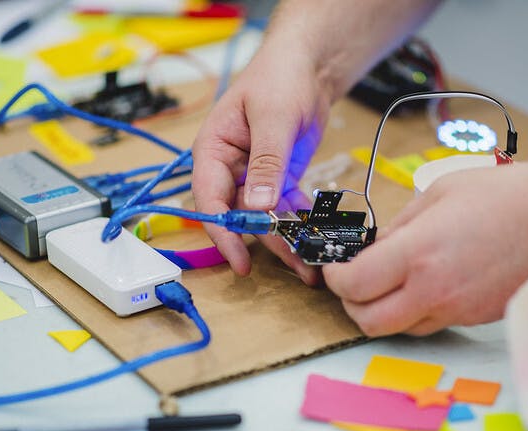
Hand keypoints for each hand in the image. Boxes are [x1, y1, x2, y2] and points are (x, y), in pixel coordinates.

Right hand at [192, 41, 332, 284]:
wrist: (308, 64)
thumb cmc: (279, 77)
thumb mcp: (273, 118)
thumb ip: (265, 163)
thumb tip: (256, 206)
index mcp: (214, 151)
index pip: (211, 200)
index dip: (223, 233)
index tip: (239, 260)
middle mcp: (231, 169)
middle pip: (242, 216)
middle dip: (267, 245)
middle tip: (294, 269)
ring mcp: (257, 177)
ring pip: (268, 217)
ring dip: (288, 241)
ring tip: (311, 268)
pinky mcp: (281, 179)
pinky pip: (288, 208)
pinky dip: (302, 223)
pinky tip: (317, 240)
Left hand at [322, 158, 527, 335]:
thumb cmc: (513, 196)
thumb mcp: (441, 192)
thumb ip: (400, 226)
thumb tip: (374, 248)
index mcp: (420, 254)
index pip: (354, 286)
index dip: (335, 277)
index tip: (336, 265)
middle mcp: (436, 292)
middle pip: (368, 323)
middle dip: (351, 303)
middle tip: (353, 280)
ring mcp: (458, 311)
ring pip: (398, 329)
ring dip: (383, 310)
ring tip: (388, 280)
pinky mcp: (476, 319)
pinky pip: (430, 324)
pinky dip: (414, 311)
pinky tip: (423, 283)